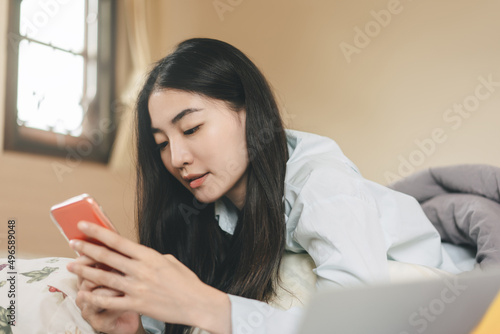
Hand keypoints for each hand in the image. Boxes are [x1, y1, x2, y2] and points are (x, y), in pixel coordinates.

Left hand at [66, 221, 230, 333]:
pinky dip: (95, 298)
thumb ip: (151, 258)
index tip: (84, 226)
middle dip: (86, 249)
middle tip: (73, 243)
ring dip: (85, 271)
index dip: (98, 232)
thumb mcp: (170, 261)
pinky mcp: (137, 304)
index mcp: (149, 256)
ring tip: (71, 266)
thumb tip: (138, 257)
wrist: (197, 303)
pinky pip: (110, 301)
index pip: (118, 240)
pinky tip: (84, 294)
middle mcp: (141, 270)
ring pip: (104, 277)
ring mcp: (137, 287)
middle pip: (107, 257)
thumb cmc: (186, 282)